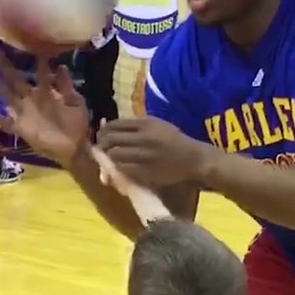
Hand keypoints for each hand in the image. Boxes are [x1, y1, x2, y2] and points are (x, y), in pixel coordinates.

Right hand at [0, 48, 89, 169]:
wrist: (75, 148)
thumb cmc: (76, 123)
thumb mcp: (75, 102)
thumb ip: (66, 86)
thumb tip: (60, 66)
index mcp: (45, 92)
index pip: (38, 72)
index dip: (33, 60)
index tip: (25, 44)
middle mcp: (32, 100)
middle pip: (15, 80)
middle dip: (4, 66)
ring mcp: (25, 114)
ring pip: (8, 96)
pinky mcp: (22, 129)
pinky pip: (8, 124)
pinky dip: (0, 121)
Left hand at [97, 116, 217, 187]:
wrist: (193, 158)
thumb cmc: (174, 140)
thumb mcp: (156, 124)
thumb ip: (134, 125)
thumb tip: (107, 126)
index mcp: (145, 124)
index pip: (113, 125)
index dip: (103, 131)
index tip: (102, 137)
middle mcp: (143, 138)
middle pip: (110, 139)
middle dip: (102, 145)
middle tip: (102, 150)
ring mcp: (144, 155)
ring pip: (114, 155)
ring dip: (108, 158)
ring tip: (109, 160)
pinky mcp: (146, 171)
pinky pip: (123, 169)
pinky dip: (117, 169)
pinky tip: (120, 169)